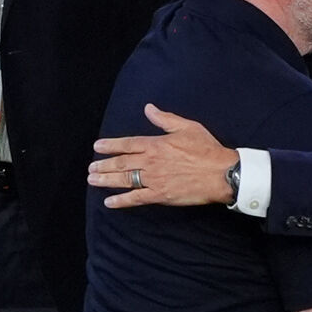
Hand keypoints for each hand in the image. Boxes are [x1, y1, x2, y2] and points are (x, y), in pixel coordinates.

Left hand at [88, 104, 238, 207]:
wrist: (221, 173)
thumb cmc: (207, 149)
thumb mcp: (187, 127)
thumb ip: (165, 119)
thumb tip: (148, 108)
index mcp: (156, 144)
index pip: (128, 144)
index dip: (111, 145)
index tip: (97, 147)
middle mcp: (151, 161)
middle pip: (122, 163)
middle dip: (104, 164)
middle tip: (91, 167)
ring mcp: (154, 179)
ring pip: (125, 179)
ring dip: (107, 180)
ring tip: (93, 180)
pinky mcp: (160, 195)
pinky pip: (136, 198)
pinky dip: (121, 201)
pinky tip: (109, 202)